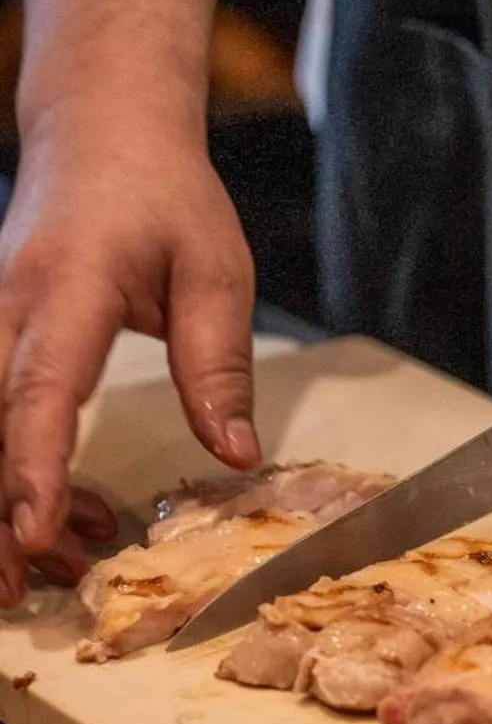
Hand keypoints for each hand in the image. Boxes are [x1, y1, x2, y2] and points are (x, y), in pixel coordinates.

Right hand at [0, 109, 257, 603]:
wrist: (99, 134)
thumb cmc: (163, 199)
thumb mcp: (216, 270)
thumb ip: (219, 363)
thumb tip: (237, 457)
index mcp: (69, 285)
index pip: (39, 385)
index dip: (34, 464)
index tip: (33, 530)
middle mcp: (6, 306)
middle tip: (17, 589)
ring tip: (49, 571)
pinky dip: (12, 471)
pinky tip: (63, 517)